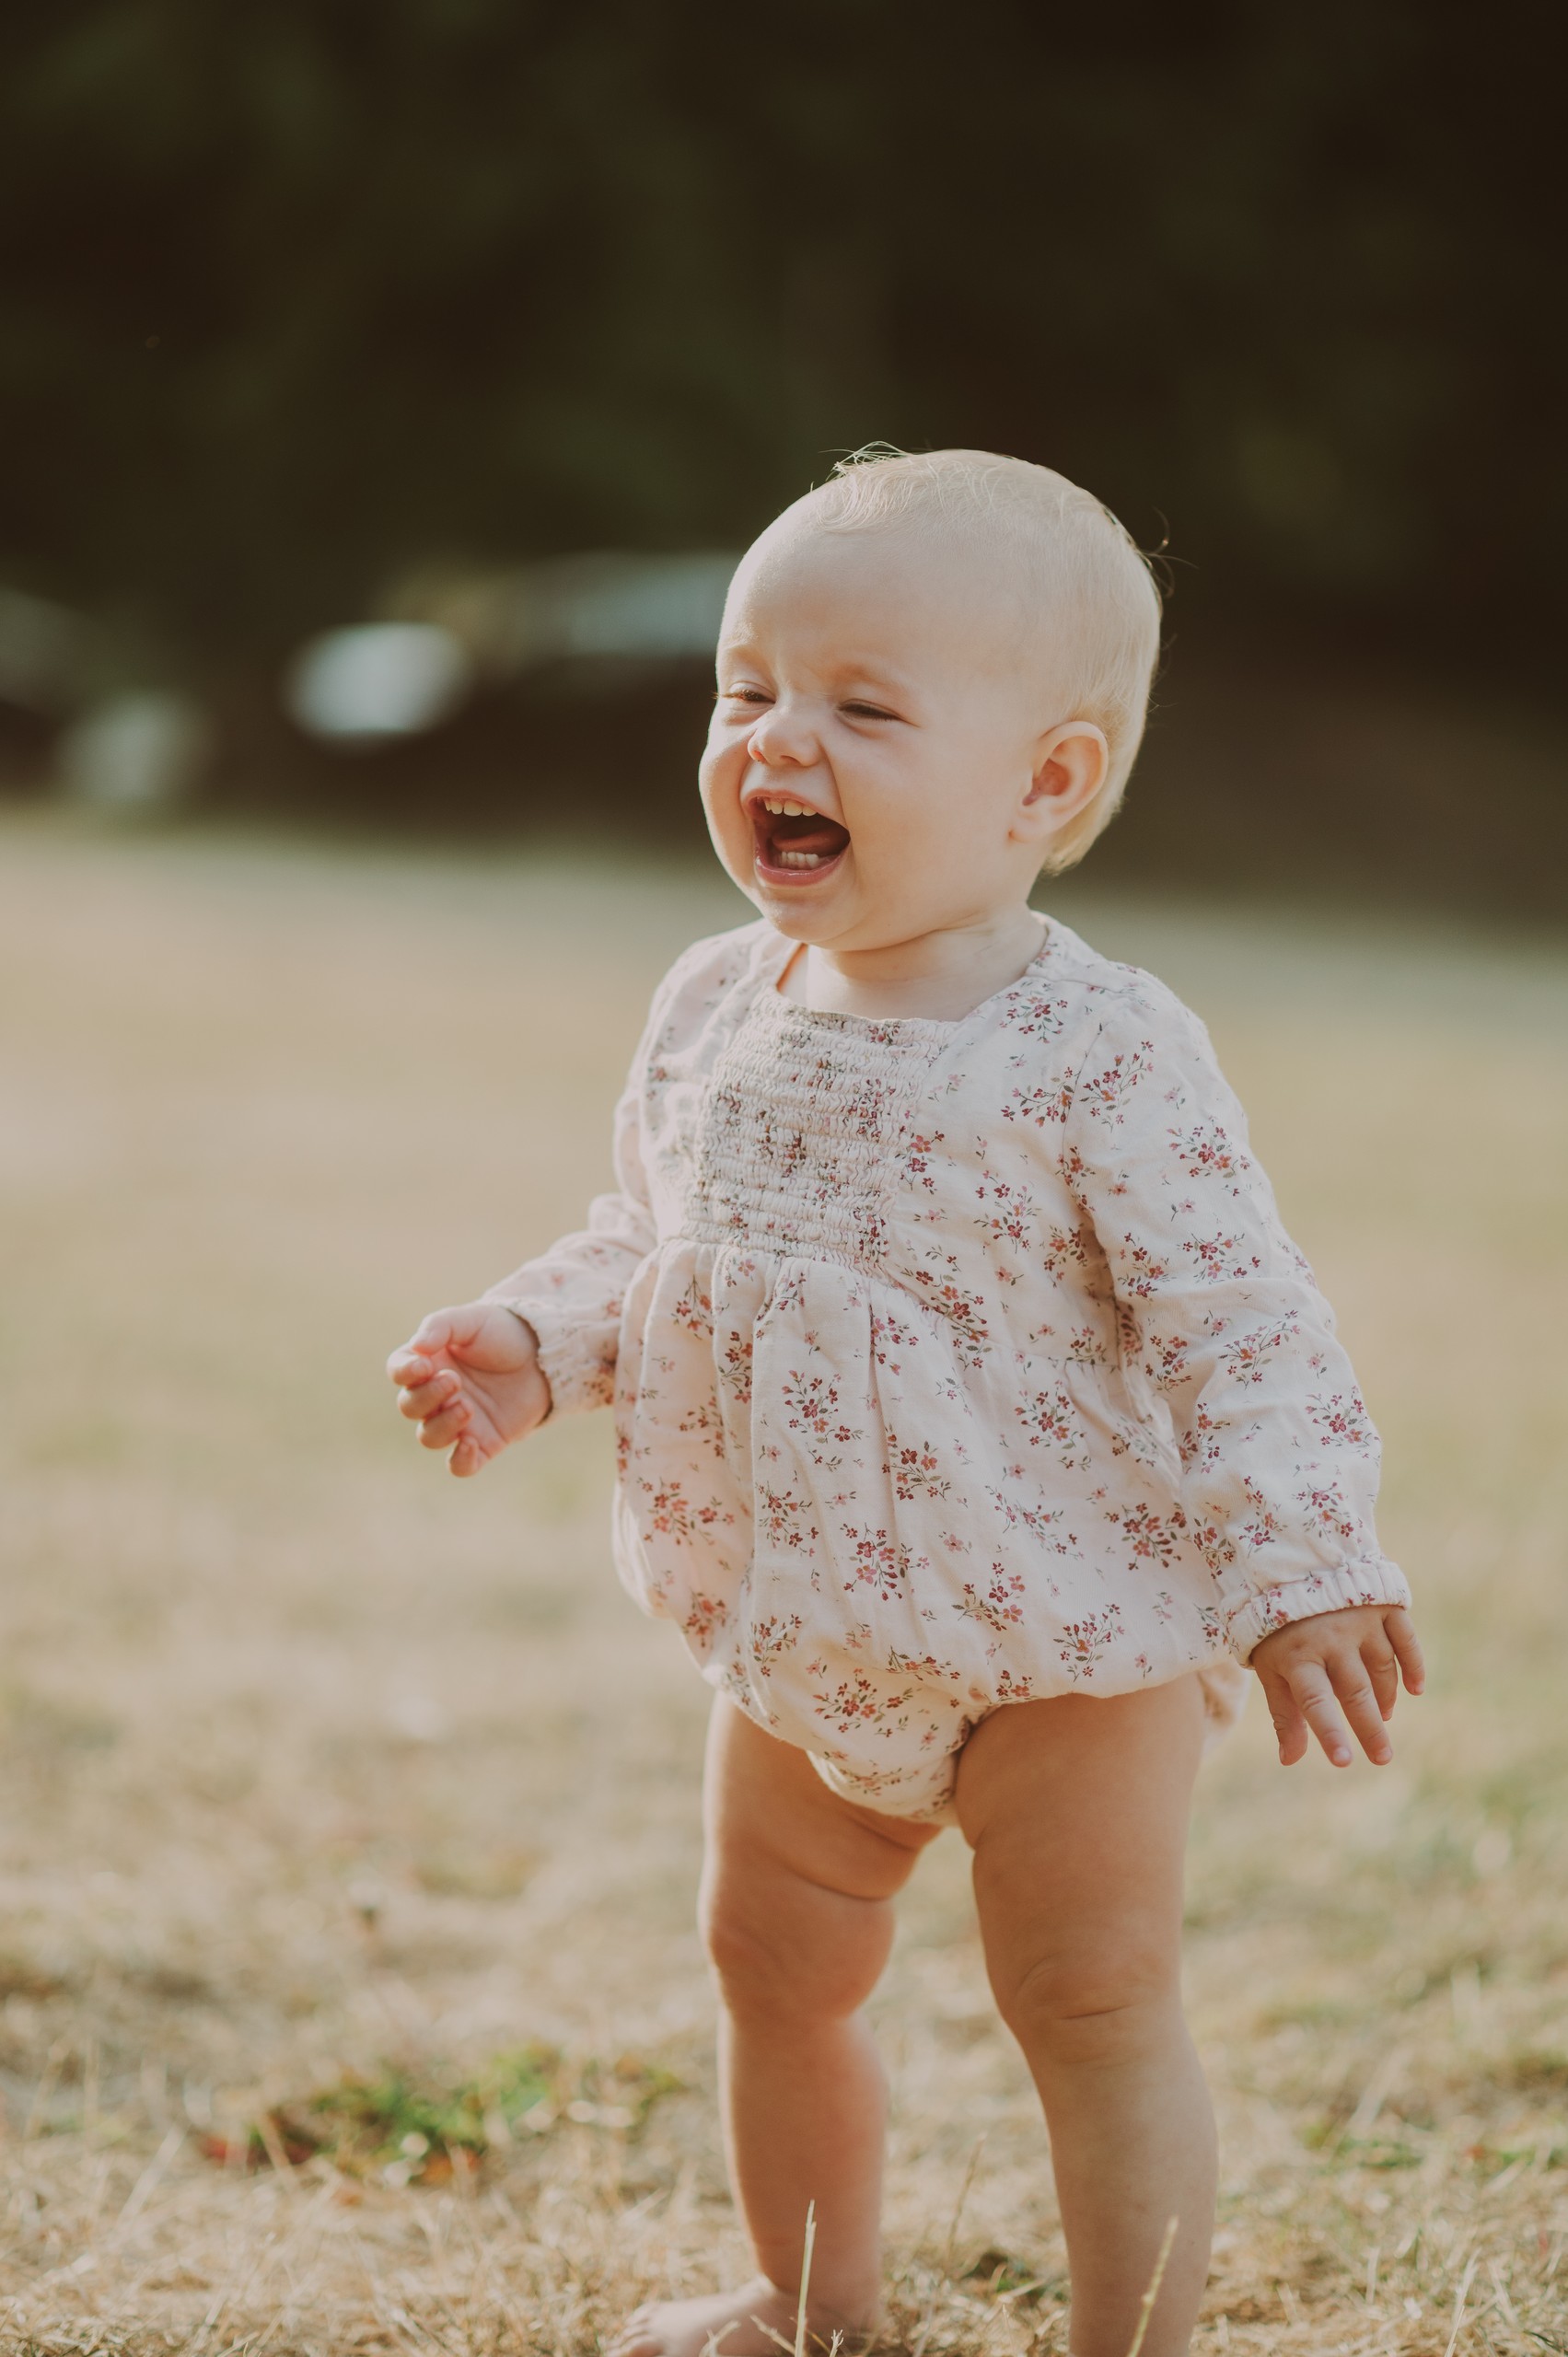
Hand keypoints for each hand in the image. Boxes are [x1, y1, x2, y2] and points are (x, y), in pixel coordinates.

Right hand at [387, 1301, 551, 1477]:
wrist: (544, 1354)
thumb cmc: (502, 1333)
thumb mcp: (473, 1320)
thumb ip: (441, 1326)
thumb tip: (416, 1346)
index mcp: (428, 1363)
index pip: (398, 1371)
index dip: (404, 1372)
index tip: (425, 1366)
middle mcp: (436, 1395)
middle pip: (409, 1407)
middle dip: (427, 1397)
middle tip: (455, 1381)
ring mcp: (457, 1421)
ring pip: (429, 1437)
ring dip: (442, 1425)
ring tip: (468, 1407)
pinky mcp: (482, 1443)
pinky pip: (459, 1465)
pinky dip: (460, 1461)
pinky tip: (471, 1445)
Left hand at [1251, 1603, 1424, 1767]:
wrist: (1294, 1567)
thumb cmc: (1281, 1631)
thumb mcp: (1272, 1668)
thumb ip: (1284, 1714)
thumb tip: (1289, 1760)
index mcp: (1297, 1656)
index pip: (1314, 1701)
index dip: (1329, 1731)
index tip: (1344, 1762)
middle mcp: (1330, 1639)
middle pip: (1355, 1691)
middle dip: (1370, 1728)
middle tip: (1382, 1757)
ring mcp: (1359, 1620)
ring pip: (1381, 1668)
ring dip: (1385, 1696)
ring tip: (1383, 1715)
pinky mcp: (1382, 1605)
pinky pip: (1405, 1640)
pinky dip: (1413, 1664)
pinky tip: (1415, 1688)